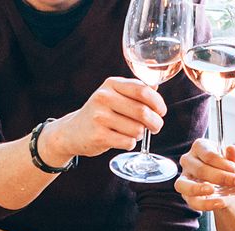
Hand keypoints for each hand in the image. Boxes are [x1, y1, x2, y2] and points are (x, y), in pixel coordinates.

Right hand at [43, 77, 165, 161]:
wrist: (72, 131)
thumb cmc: (100, 113)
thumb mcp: (114, 95)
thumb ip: (135, 90)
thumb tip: (156, 83)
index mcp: (111, 84)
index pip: (143, 91)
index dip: (158, 103)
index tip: (161, 111)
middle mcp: (104, 97)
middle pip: (143, 112)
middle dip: (155, 123)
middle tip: (155, 128)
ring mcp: (100, 117)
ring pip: (137, 129)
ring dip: (140, 134)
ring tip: (132, 133)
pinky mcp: (99, 136)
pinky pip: (128, 142)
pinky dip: (131, 143)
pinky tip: (123, 140)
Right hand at [176, 140, 234, 210]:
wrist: (230, 185)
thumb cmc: (231, 167)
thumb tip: (231, 150)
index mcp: (200, 146)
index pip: (209, 154)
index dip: (224, 164)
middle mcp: (188, 160)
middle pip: (200, 169)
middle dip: (221, 177)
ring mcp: (184, 178)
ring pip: (185, 185)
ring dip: (199, 189)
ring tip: (213, 191)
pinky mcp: (186, 195)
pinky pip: (191, 201)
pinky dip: (205, 204)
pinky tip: (219, 203)